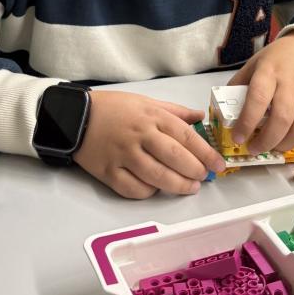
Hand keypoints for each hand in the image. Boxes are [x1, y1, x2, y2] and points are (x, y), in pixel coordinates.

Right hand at [74, 91, 226, 198]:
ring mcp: (123, 155)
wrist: (75, 117)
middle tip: (203, 178)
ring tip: (188, 187)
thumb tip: (200, 118)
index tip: (218, 164)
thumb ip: (175, 111)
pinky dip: (149, 192)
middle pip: (175, 158)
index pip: (185, 136)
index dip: (205, 153)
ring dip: (177, 185)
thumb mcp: (146, 102)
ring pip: (157, 177)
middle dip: (195, 171)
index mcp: (152, 116)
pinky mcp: (108, 172)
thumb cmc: (114, 108)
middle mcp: (140, 136)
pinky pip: (134, 189)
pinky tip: (157, 189)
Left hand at [227, 30, 293, 155]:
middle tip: (253, 149)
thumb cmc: (280, 58)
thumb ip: (241, 84)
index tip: (238, 137)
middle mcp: (290, 84)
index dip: (247, 121)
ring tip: (269, 149)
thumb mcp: (255, 63)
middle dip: (266, 140)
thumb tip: (224, 108)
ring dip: (282, 144)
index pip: (258, 98)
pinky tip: (283, 141)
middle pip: (281, 118)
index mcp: (269, 71)